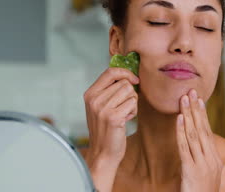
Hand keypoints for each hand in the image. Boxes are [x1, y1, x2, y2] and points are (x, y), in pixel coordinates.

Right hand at [83, 67, 138, 190]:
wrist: (103, 152)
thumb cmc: (105, 128)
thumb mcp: (100, 106)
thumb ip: (109, 90)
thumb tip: (128, 75)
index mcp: (90, 94)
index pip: (110, 72)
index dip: (125, 73)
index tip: (134, 80)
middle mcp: (94, 99)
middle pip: (124, 83)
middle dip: (130, 94)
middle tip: (123, 108)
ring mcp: (102, 108)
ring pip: (130, 92)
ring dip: (132, 103)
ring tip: (123, 114)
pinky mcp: (113, 117)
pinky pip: (133, 103)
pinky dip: (133, 111)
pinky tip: (125, 120)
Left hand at [176, 89, 222, 191]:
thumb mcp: (206, 174)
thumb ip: (203, 159)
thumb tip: (197, 144)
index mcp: (215, 159)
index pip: (208, 131)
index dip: (203, 114)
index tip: (199, 99)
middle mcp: (211, 159)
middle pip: (202, 128)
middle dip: (196, 109)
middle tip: (191, 91)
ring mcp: (202, 164)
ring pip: (194, 134)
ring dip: (188, 114)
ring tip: (184, 99)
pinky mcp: (191, 170)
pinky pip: (185, 146)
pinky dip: (181, 131)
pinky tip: (179, 118)